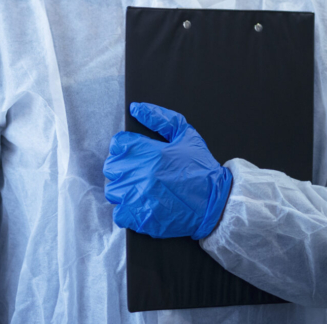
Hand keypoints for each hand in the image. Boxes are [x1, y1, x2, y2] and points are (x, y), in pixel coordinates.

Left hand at [103, 102, 232, 239]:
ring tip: (140, 190)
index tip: (134, 154)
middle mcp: (141, 174)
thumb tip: (136, 108)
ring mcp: (139, 198)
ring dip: (123, 190)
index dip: (125, 147)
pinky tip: (140, 206)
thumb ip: (160, 118)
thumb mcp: (186, 135)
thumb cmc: (201, 168)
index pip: (118, 144)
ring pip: (112, 190)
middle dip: (122, 168)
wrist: (215, 203)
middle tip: (138, 172)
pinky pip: (118, 214)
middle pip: (111, 167)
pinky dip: (126, 211)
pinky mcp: (140, 218)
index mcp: (150, 152)